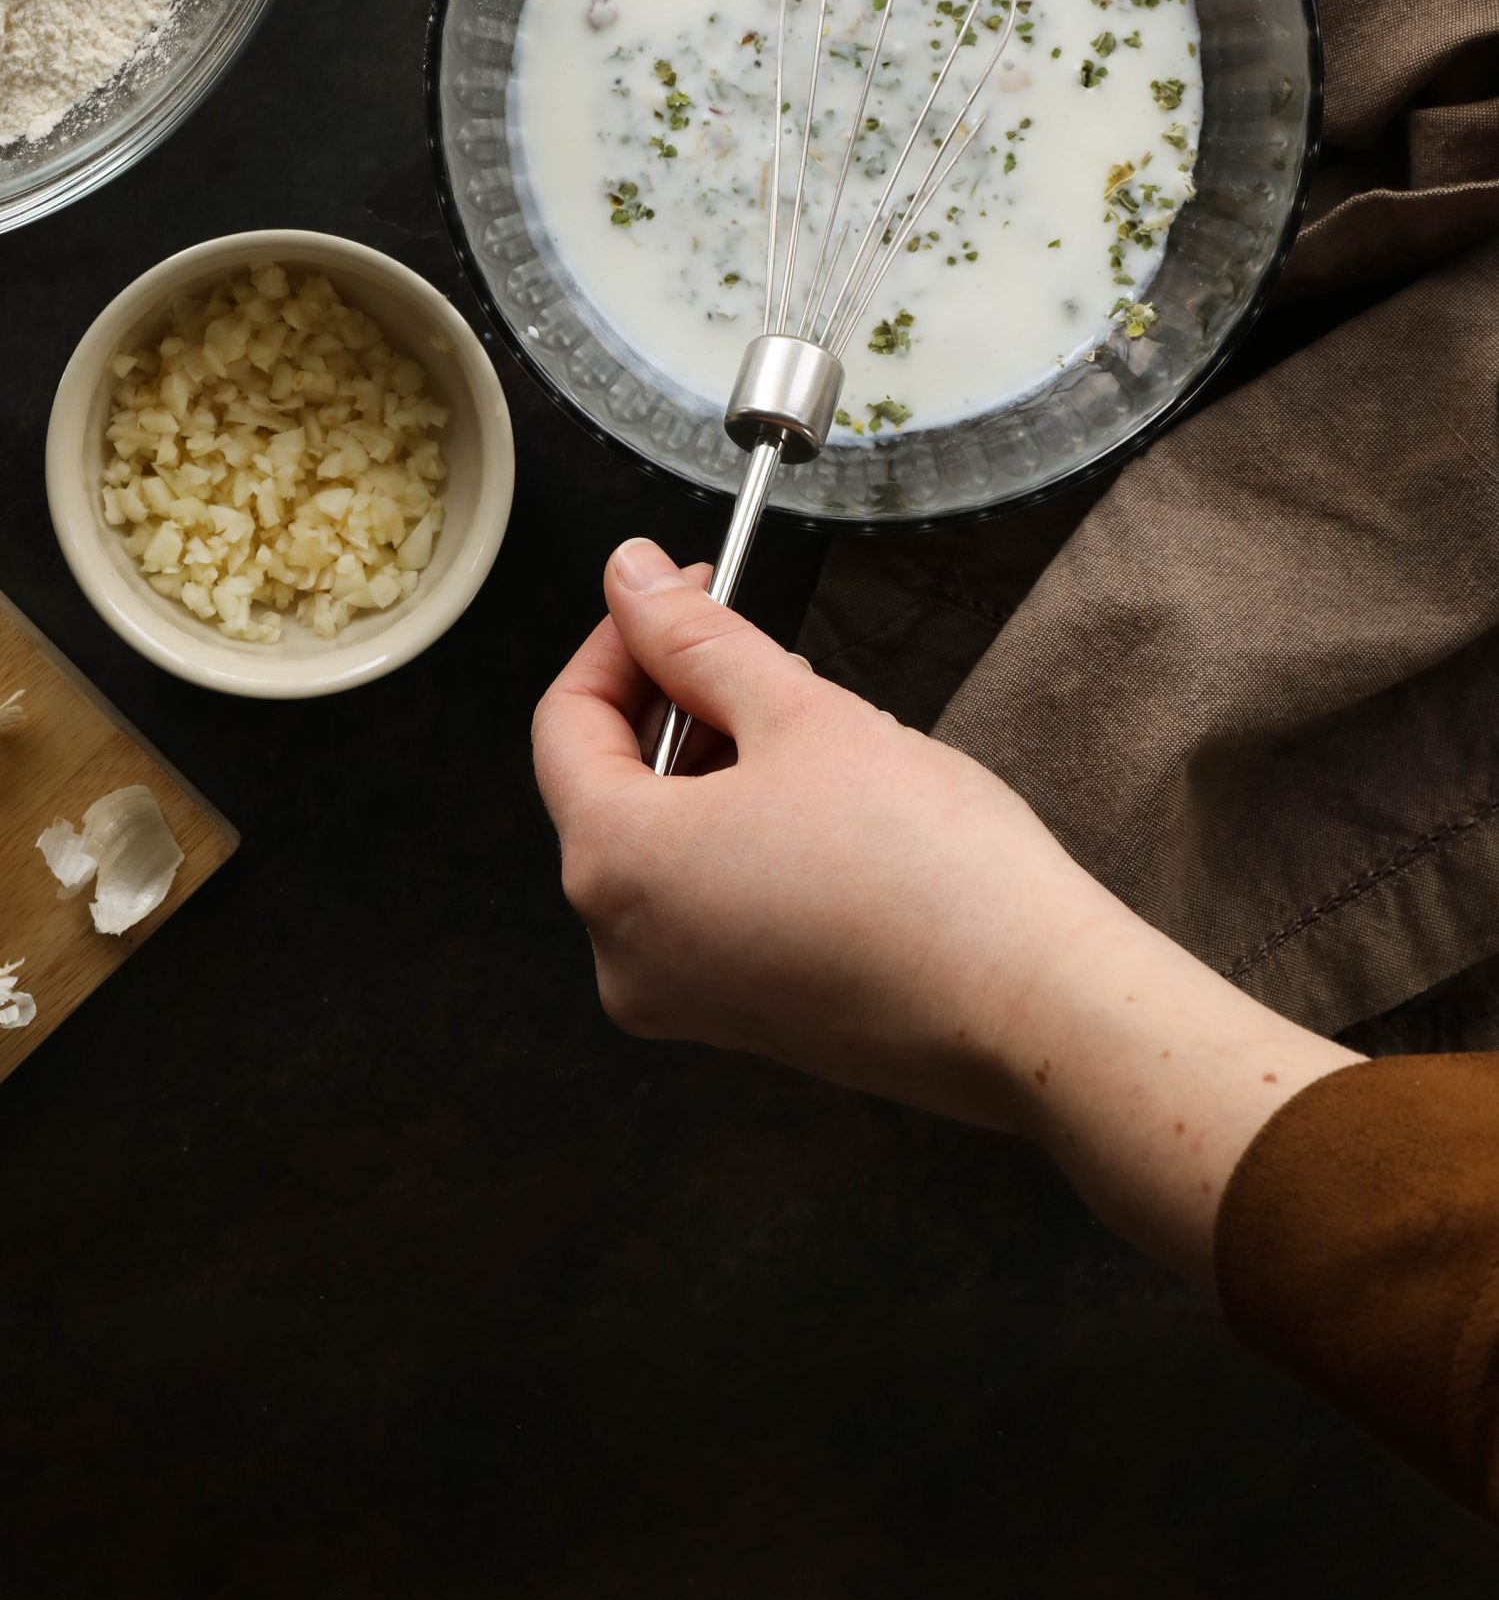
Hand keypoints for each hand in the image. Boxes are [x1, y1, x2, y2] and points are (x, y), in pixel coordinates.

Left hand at [532, 536, 1358, 1279]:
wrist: (1034, 1008)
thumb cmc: (928, 871)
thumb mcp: (799, 712)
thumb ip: (696, 638)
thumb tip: (631, 580)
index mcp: (613, 867)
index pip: (565, 721)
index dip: (621, 638)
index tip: (680, 590)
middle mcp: (623, 948)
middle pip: (607, 785)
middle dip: (675, 700)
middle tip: (756, 647)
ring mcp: (680, 996)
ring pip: (661, 843)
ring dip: (715, 765)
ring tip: (808, 723)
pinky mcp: (742, 1018)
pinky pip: (706, 902)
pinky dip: (741, 835)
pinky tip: (823, 804)